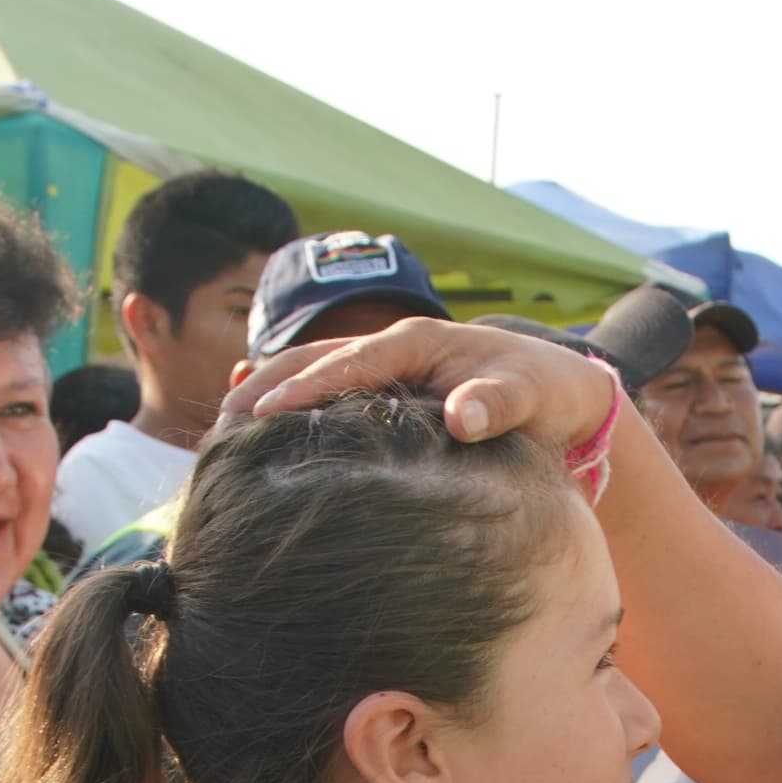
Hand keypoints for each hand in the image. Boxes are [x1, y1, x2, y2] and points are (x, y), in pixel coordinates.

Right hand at [224, 319, 623, 455]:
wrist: (561, 392)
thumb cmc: (543, 392)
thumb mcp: (528, 397)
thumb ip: (497, 403)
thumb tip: (463, 416)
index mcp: (415, 342)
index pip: (348, 364)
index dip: (305, 389)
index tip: (264, 416)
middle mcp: (392, 348)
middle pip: (312, 359)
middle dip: (265, 385)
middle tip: (219, 422)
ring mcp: (385, 367)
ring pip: (312, 371)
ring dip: (269, 394)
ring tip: (224, 429)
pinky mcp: (386, 391)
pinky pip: (327, 393)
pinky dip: (292, 407)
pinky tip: (263, 440)